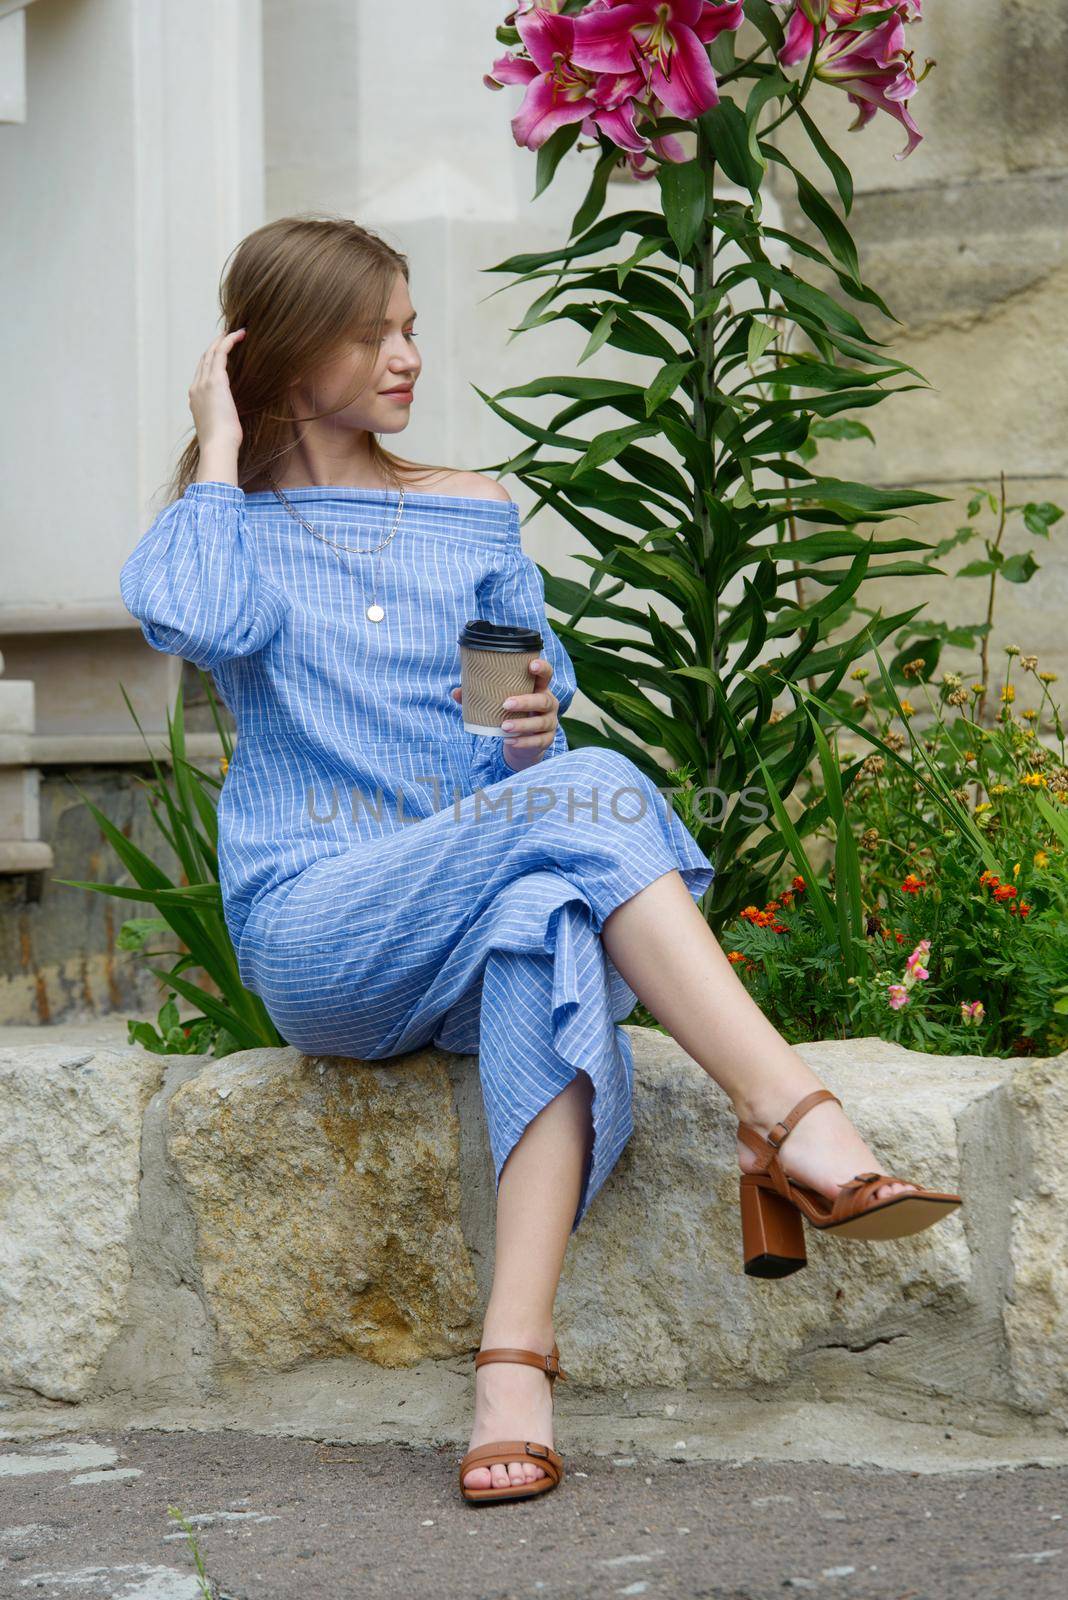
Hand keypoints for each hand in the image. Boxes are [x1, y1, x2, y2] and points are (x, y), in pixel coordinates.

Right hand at [189, 328, 245, 462]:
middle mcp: (196, 387)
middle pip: (204, 359)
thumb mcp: (219, 428)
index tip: (221, 353)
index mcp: (195, 399)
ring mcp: (203, 383)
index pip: (201, 373)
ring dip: (223, 339)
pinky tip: (239, 335)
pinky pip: (221, 353)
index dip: (210, 360)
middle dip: (215, 346)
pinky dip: (229, 341)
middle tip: (227, 336)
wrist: (218, 445)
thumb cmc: (222, 444)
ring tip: (236, 332)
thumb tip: (231, 421)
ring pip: (211, 352)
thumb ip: (221, 418)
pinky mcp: (215, 380)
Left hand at [450, 658, 559, 771]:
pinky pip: (537, 741)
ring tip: (503, 726)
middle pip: (543, 700)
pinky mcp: (546, 740)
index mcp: (538, 688)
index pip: (546, 674)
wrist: (525, 741)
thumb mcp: (500, 702)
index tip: (530, 665)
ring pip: (540, 723)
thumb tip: (456, 692)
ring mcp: (549, 722)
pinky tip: (509, 741)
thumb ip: (480, 696)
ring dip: (522, 724)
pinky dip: (523, 742)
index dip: (542, 668)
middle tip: (505, 704)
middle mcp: (548, 704)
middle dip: (525, 702)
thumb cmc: (512, 713)